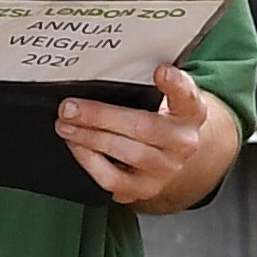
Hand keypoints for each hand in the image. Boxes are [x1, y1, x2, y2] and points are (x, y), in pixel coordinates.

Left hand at [55, 62, 241, 212]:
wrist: (167, 155)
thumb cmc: (156, 118)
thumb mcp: (159, 98)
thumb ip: (141, 83)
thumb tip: (100, 68)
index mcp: (191, 112)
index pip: (188, 95)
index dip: (175, 84)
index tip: (160, 71)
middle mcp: (184, 142)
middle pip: (145, 128)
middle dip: (101, 117)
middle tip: (69, 108)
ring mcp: (166, 169)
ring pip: (127, 153)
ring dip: (89, 138)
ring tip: (65, 126)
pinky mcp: (144, 188)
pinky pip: (112, 178)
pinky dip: (89, 161)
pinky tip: (76, 146)